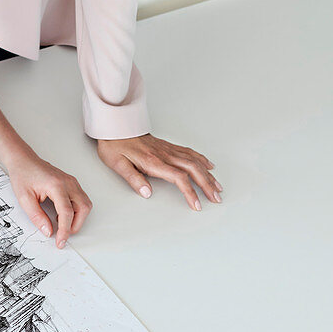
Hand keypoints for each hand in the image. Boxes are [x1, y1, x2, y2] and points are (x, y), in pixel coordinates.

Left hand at [6, 151, 91, 247]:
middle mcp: (68, 182)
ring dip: (78, 218)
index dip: (65, 230)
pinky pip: (81, 199)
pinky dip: (77, 211)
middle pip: (83, 208)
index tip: (60, 241)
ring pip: (85, 204)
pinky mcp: (72, 183)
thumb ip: (37, 217)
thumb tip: (48, 231)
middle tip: (62, 235)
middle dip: (75, 225)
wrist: (24, 160)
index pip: (67, 212)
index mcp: (56, 185)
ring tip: (62, 224)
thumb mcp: (24, 198)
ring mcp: (72, 182)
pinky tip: (63, 214)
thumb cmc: (23, 174)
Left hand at [97, 134, 221, 210]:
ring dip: (208, 174)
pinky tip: (209, 165)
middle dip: (207, 185)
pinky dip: (202, 159)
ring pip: (194, 161)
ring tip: (218, 187)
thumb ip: (133, 179)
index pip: (179, 178)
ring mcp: (168, 150)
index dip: (190, 192)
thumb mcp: (118, 164)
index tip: (197, 205)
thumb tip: (147, 193)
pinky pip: (189, 152)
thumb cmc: (115, 145)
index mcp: (154, 162)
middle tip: (216, 198)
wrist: (116, 126)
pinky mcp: (167, 146)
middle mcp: (165, 155)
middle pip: (193, 170)